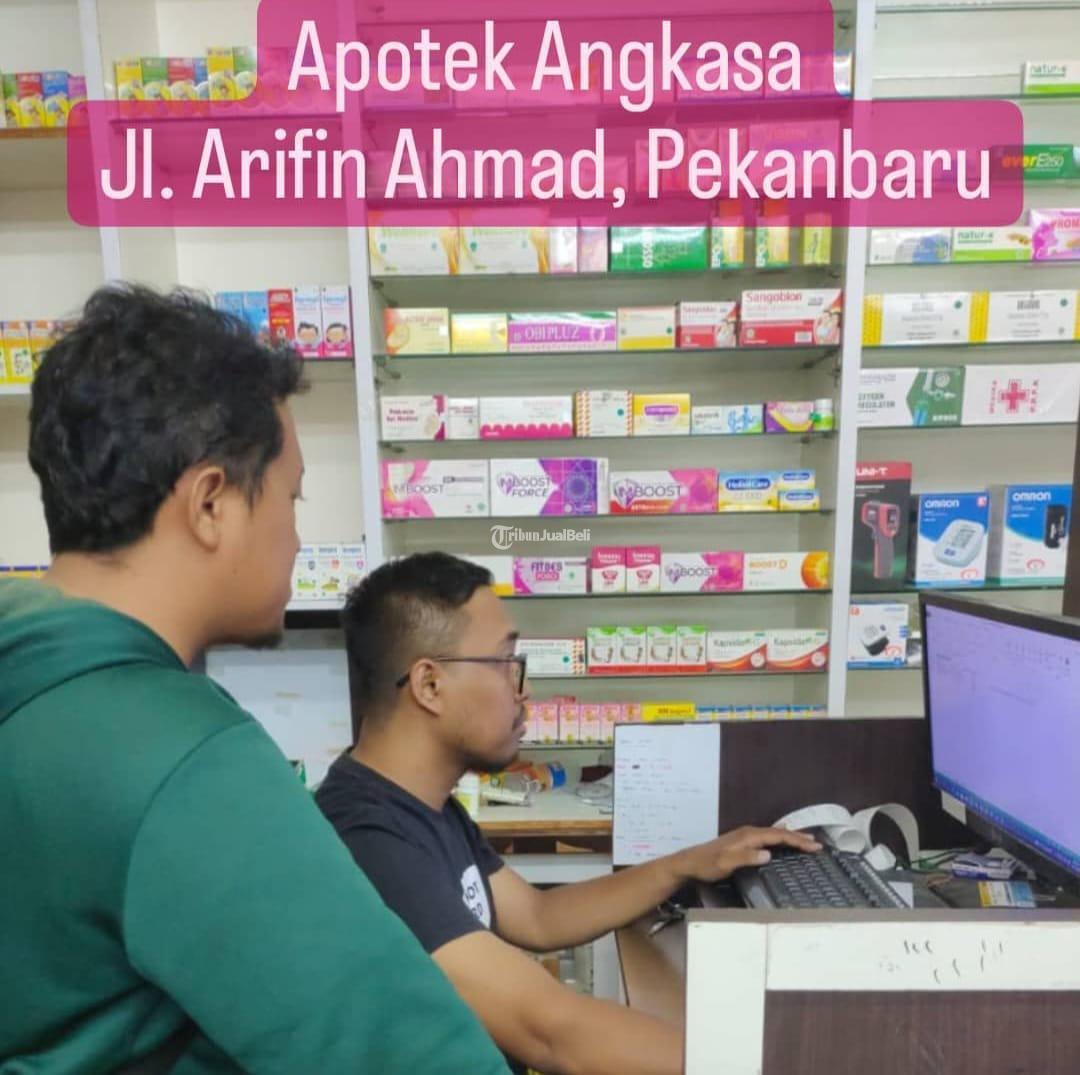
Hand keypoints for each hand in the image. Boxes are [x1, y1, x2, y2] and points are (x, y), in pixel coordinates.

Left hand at [669, 826, 822, 884]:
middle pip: (778, 832)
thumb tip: (769, 853)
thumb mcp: (726, 863)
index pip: (777, 836)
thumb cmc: (707, 865)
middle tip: (817, 844)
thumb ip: (746, 857)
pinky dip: (778, 837)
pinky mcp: (742, 841)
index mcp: (748, 836)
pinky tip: (780, 834)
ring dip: (790, 837)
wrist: (689, 863)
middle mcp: (748, 832)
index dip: (796, 840)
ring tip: (806, 840)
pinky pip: (766, 836)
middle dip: (798, 837)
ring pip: (773, 833)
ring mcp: (745, 836)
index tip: (814, 846)